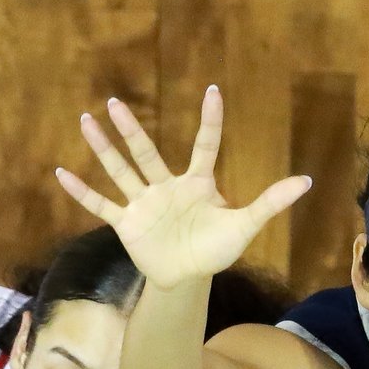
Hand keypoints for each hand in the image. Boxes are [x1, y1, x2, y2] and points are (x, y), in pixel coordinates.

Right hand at [55, 85, 311, 290]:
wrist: (187, 278)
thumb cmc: (215, 249)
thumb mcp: (245, 226)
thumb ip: (270, 202)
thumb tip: (306, 182)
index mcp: (196, 183)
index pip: (204, 145)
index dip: (210, 120)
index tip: (213, 91)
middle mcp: (165, 186)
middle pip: (146, 152)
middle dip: (131, 129)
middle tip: (115, 102)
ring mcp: (143, 203)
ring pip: (121, 170)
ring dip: (103, 148)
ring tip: (87, 121)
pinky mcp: (126, 223)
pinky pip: (101, 205)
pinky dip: (82, 192)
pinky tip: (62, 174)